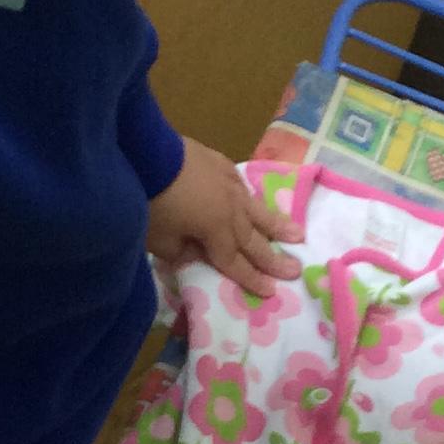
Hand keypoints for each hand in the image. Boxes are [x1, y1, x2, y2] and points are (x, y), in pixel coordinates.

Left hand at [148, 137, 300, 297]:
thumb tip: (196, 253)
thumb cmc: (151, 201)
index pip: (236, 262)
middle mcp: (230, 210)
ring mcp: (229, 184)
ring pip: (257, 210)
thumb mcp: (160, 239)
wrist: (146, 152)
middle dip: (273, 259)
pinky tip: (256, 203)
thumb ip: (182, 252)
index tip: (271, 291)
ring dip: (277, 225)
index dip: (253, 279)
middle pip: (253, 240)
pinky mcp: (221, 165)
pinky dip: (250, 199)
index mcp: (216, 231)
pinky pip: (242, 187)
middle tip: (295, 270)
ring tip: (298, 235)